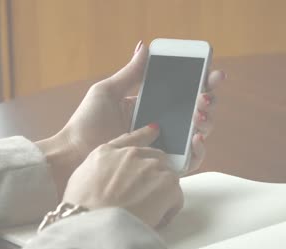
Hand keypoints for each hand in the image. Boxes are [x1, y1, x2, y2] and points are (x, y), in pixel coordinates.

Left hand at [36, 41, 225, 195]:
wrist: (74, 154)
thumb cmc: (86, 123)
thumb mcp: (108, 92)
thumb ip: (130, 72)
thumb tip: (145, 47)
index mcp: (153, 105)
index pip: (184, 92)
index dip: (202, 82)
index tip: (211, 73)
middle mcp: (164, 125)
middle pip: (198, 111)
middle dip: (209, 100)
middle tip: (204, 96)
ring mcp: (166, 145)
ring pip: (200, 133)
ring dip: (207, 121)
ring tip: (199, 113)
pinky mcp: (165, 166)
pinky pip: (192, 159)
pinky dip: (200, 149)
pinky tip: (195, 137)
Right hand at [62, 125, 183, 227]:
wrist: (93, 225)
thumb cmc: (81, 210)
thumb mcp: (79, 180)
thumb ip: (99, 171)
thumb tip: (108, 180)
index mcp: (108, 152)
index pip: (131, 138)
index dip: (144, 134)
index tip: (155, 129)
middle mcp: (131, 155)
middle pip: (155, 158)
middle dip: (154, 175)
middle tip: (145, 197)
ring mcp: (151, 167)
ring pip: (167, 177)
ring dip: (161, 193)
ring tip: (147, 212)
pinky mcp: (167, 183)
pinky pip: (176, 196)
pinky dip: (169, 209)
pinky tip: (156, 219)